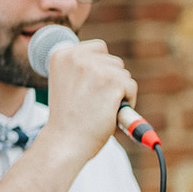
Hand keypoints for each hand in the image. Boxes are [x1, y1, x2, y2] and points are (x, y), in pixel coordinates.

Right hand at [36, 38, 136, 163]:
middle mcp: (76, 56)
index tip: (87, 89)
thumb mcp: (67, 84)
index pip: (98, 49)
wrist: (65, 142)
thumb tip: (111, 64)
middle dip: (110, 81)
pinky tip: (109, 112)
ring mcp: (94, 67)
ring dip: (118, 92)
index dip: (99, 70)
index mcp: (61, 55)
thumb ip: (82, 69)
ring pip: (123, 74)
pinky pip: (131, 86)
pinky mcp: (112, 81)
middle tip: (93, 102)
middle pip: (112, 61)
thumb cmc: (67, 119)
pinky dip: (128, 101)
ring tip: (99, 108)